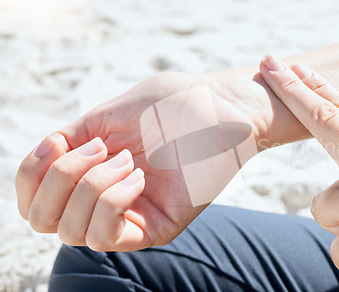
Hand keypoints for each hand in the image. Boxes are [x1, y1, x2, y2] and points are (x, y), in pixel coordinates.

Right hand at [15, 71, 284, 251]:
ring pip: (71, 232)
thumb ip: (71, 143)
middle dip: (61, 179)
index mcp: (90, 175)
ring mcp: (130, 217)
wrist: (218, 107)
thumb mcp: (108, 116)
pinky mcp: (156, 229)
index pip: (33, 200)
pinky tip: (137, 176)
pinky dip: (111, 201)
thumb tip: (44, 161)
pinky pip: (107, 236)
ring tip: (128, 159)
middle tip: (102, 148)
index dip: (32, 173)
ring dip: (90, 187)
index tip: (58, 141)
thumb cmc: (172, 105)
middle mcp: (104, 201)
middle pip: (42, 221)